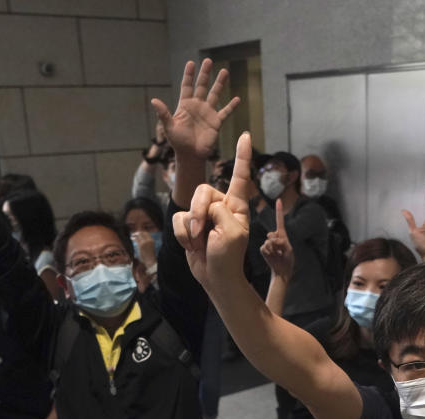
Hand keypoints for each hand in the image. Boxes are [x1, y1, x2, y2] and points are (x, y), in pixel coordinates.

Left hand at [131, 231, 157, 267]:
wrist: (150, 260)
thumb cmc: (150, 255)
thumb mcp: (150, 247)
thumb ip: (147, 242)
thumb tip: (141, 240)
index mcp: (152, 240)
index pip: (146, 233)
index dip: (141, 232)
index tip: (138, 233)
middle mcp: (149, 240)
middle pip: (142, 233)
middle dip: (137, 233)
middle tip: (134, 234)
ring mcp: (145, 242)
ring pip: (139, 236)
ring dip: (135, 235)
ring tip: (131, 236)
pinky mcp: (141, 245)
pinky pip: (137, 240)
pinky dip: (133, 238)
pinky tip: (131, 238)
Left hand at [151, 59, 240, 159]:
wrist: (191, 155)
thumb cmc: (178, 142)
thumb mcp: (169, 127)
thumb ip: (163, 113)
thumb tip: (154, 100)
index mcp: (185, 105)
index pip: (187, 86)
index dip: (189, 75)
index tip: (191, 63)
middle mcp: (197, 106)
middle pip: (202, 86)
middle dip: (205, 74)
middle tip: (208, 61)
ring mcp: (208, 113)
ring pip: (215, 94)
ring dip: (219, 84)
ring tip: (224, 71)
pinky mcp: (216, 122)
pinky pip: (225, 112)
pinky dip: (231, 106)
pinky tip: (237, 99)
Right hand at [172, 133, 252, 290]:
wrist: (216, 277)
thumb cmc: (229, 257)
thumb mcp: (231, 232)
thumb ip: (219, 211)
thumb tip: (205, 206)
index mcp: (237, 205)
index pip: (240, 176)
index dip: (242, 156)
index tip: (246, 135)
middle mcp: (221, 206)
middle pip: (203, 191)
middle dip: (198, 211)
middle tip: (200, 233)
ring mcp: (204, 215)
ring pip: (188, 207)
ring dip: (190, 229)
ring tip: (199, 243)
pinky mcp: (190, 224)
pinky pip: (179, 219)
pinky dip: (183, 235)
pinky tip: (192, 246)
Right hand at [260, 199, 294, 280]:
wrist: (282, 270)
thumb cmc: (287, 260)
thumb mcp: (288, 249)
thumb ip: (281, 242)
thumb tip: (270, 239)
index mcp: (282, 235)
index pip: (279, 221)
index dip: (279, 210)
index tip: (278, 200)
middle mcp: (274, 237)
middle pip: (272, 234)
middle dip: (277, 242)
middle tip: (281, 251)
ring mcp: (267, 243)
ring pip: (268, 242)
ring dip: (274, 250)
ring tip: (278, 255)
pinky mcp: (263, 250)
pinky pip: (264, 248)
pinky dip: (269, 253)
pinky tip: (273, 257)